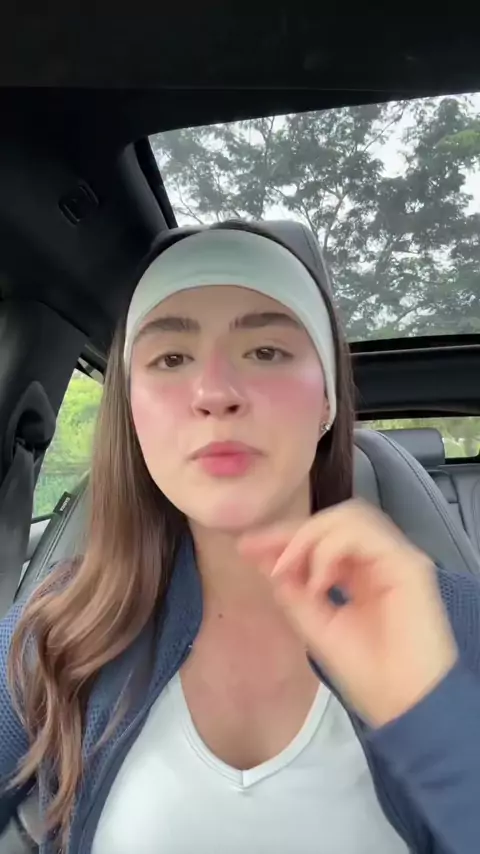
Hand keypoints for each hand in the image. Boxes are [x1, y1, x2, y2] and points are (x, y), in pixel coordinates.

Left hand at [238, 500, 457, 727]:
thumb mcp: (317, 627)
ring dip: (311, 536)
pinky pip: (363, 534)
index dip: (284, 537)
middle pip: (334, 519)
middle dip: (291, 531)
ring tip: (291, 570)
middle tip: (258, 549)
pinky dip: (331, 549)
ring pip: (350, 516)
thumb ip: (293, 591)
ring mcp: (395, 558)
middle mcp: (380, 560)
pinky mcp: (409, 565)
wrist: (406, 707)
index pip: (323, 538)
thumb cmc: (369, 676)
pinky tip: (319, 583)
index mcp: (361, 573)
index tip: (246, 546)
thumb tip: (263, 558)